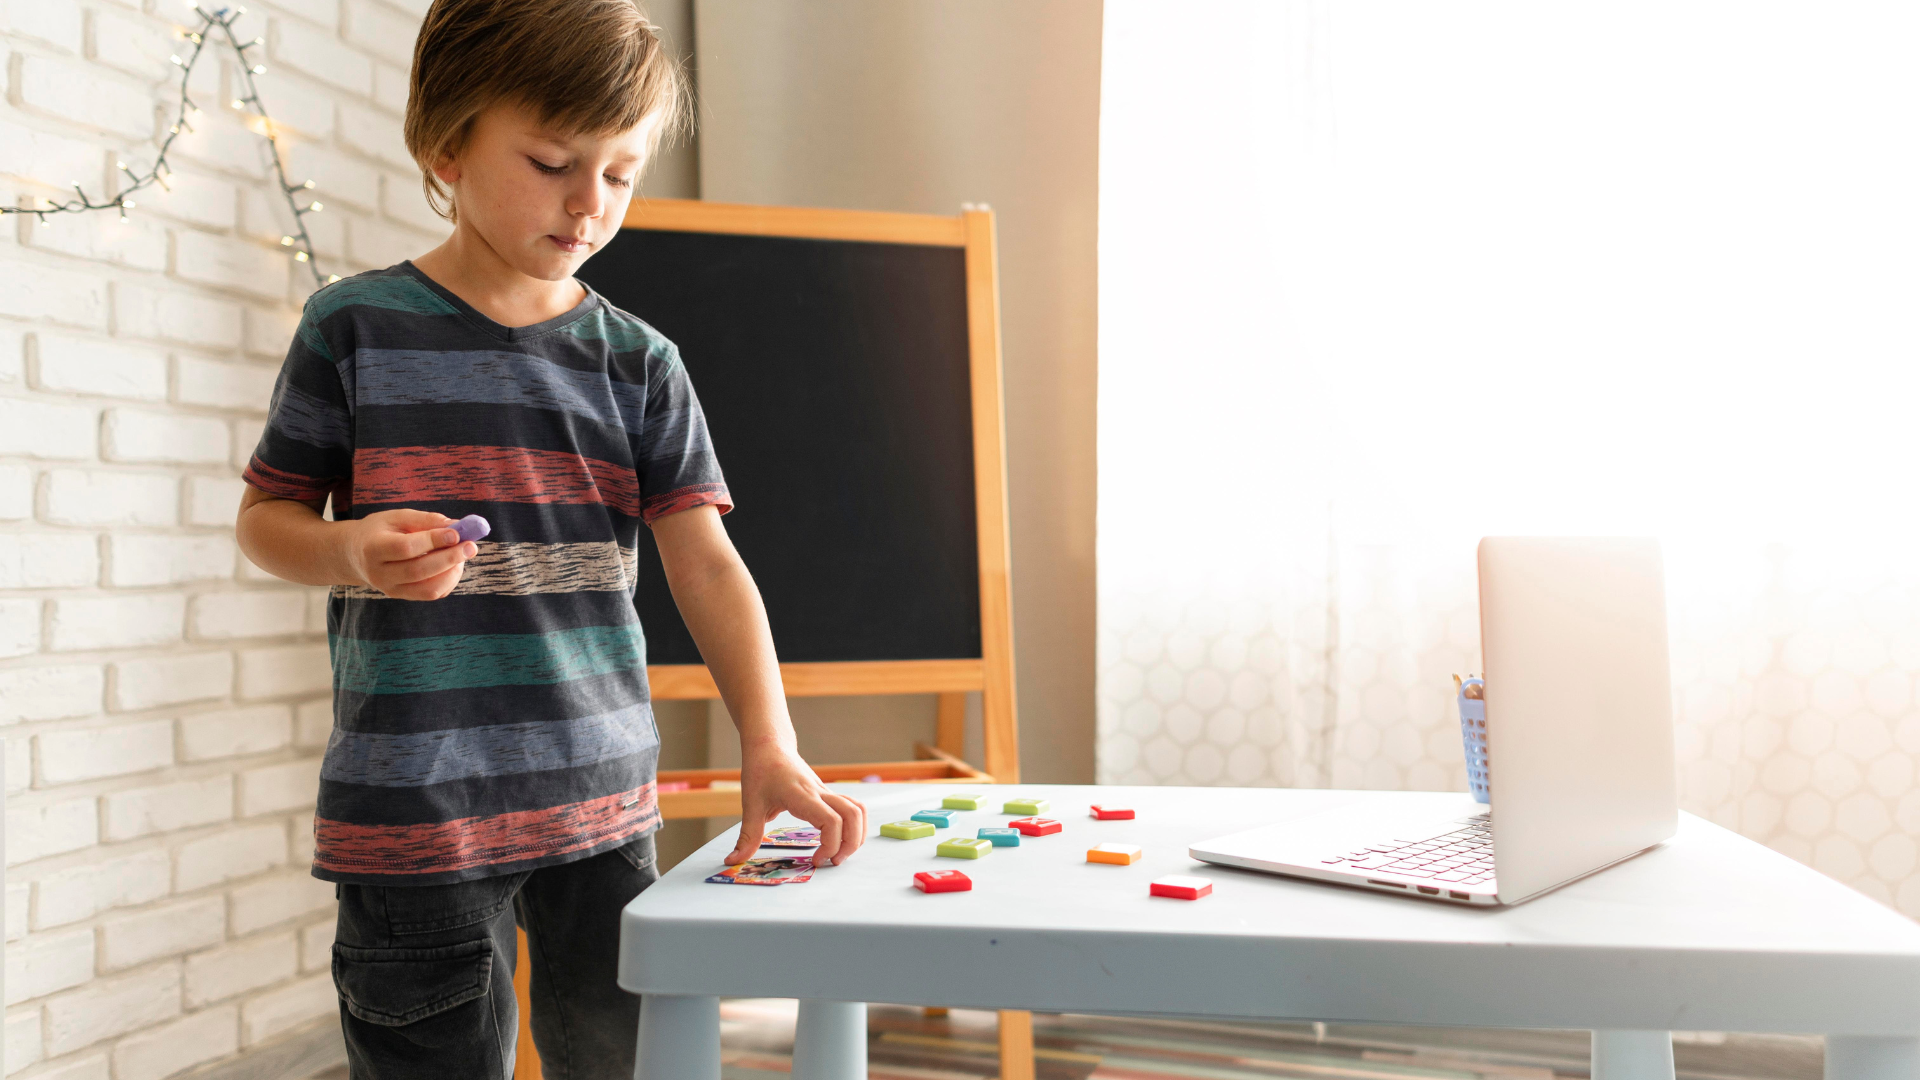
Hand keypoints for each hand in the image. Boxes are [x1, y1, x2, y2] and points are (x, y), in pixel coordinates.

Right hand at [342, 509, 476, 599]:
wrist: (356, 555)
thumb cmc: (380, 531)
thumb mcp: (397, 517)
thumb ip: (425, 520)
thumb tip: (457, 526)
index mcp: (374, 548)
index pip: (406, 548)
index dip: (433, 541)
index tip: (457, 532)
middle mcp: (380, 574)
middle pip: (418, 571)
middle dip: (449, 558)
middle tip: (471, 545)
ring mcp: (391, 589)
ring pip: (428, 589)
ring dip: (452, 572)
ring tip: (463, 553)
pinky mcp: (403, 597)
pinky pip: (432, 594)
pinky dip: (449, 580)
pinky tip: (453, 564)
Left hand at [727, 742, 866, 866]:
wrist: (769, 745)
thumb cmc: (760, 770)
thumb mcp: (751, 804)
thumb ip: (747, 835)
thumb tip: (733, 860)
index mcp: (802, 796)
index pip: (831, 821)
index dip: (830, 845)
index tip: (814, 860)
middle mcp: (819, 793)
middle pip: (852, 816)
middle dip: (850, 844)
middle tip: (832, 861)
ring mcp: (826, 792)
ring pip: (858, 810)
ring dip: (856, 834)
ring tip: (839, 852)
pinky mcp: (827, 794)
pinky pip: (851, 807)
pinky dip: (853, 825)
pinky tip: (838, 839)